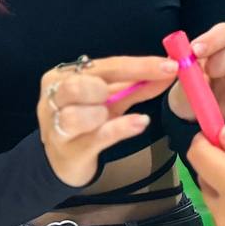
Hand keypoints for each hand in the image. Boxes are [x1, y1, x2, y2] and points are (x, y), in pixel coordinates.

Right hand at [37, 56, 177, 187]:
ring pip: (75, 115)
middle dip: (105, 90)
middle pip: (77, 86)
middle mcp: (54, 98)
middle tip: (128, 93)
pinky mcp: (69, 151)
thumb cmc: (87, 120)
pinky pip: (94, 137)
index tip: (170, 66)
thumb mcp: (111, 99)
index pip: (104, 66)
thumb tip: (169, 72)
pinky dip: (120, 129)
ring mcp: (57, 127)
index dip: (139, 65)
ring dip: (102, 113)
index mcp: (64, 76)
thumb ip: (137, 86)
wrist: (66, 159)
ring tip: (116, 115)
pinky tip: (139, 123)